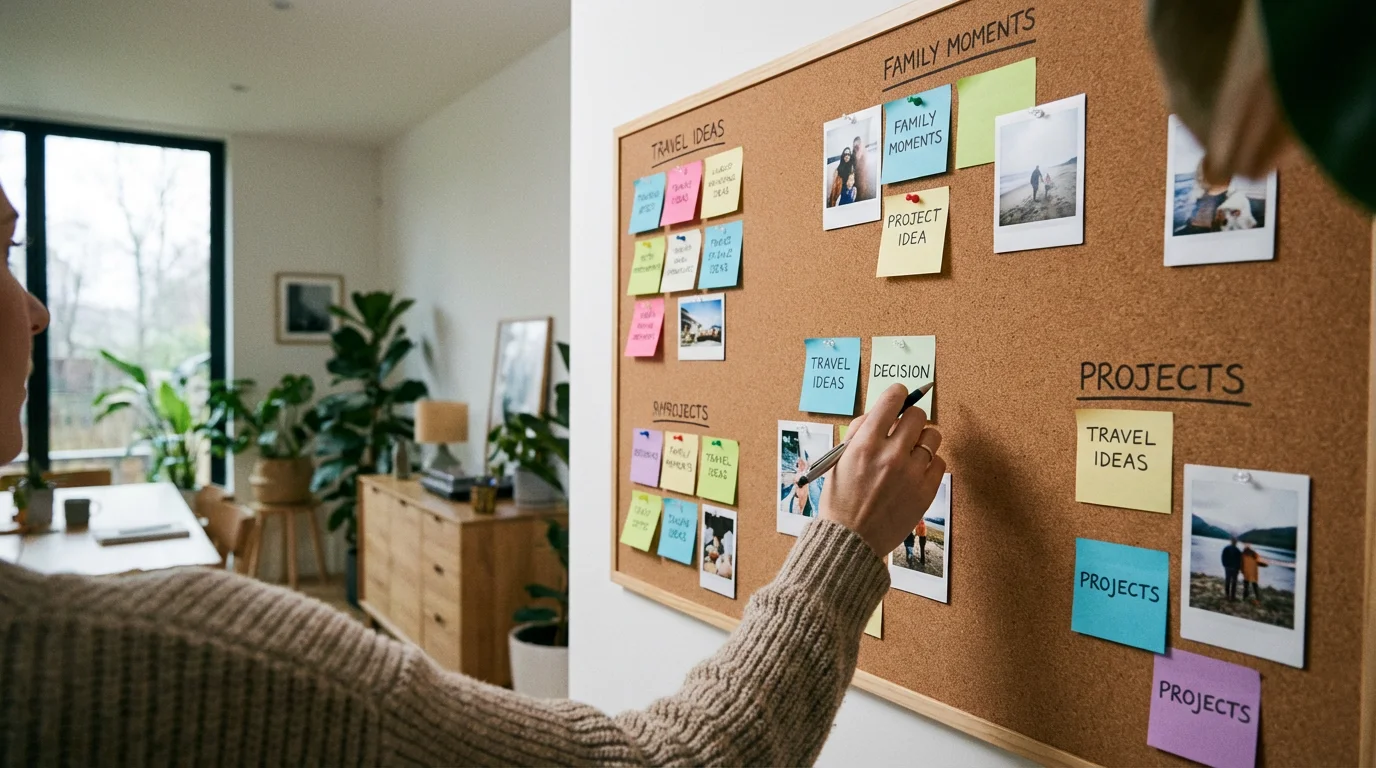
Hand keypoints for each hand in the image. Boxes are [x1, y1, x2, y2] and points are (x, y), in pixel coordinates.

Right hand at [821, 383, 944, 556]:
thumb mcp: (840, 458)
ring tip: (910, 453)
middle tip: (903, 431)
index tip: (898, 398)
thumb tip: (882, 412)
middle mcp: (891, 454)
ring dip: (922, 440)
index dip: (897, 394)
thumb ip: (861, 431)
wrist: (851, 540)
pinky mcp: (926, 491)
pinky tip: (915, 472)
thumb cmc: (841, 499)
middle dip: (910, 419)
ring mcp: (911, 473)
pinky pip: (939, 461)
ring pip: (933, 436)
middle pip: (918, 415)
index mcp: (865, 443)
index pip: (892, 399)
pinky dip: (929, 463)